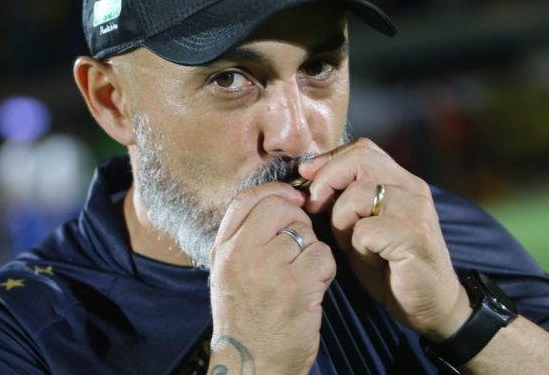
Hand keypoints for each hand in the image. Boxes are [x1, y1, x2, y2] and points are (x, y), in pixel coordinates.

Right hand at [208, 183, 336, 374]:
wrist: (251, 367)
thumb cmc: (246, 321)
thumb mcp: (229, 275)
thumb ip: (244, 239)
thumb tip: (277, 203)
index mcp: (222, 250)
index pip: (246, 199)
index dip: (275, 192)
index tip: (292, 201)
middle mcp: (240, 256)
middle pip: (279, 207)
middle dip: (298, 219)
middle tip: (301, 242)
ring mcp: (267, 270)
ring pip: (305, 233)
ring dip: (313, 250)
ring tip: (304, 274)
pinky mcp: (295, 288)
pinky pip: (322, 255)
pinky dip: (325, 269)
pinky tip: (314, 286)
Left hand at [299, 138, 470, 341]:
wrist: (431, 304)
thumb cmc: (389, 266)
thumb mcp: (361, 225)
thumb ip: (343, 199)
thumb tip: (308, 176)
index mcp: (400, 181)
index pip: (361, 149)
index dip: (329, 160)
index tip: (306, 177)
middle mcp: (412, 188)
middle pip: (359, 159)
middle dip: (326, 180)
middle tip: (315, 207)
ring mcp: (416, 210)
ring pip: (358, 194)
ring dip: (341, 220)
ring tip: (351, 243)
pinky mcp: (414, 235)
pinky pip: (365, 230)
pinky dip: (357, 246)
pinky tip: (370, 258)